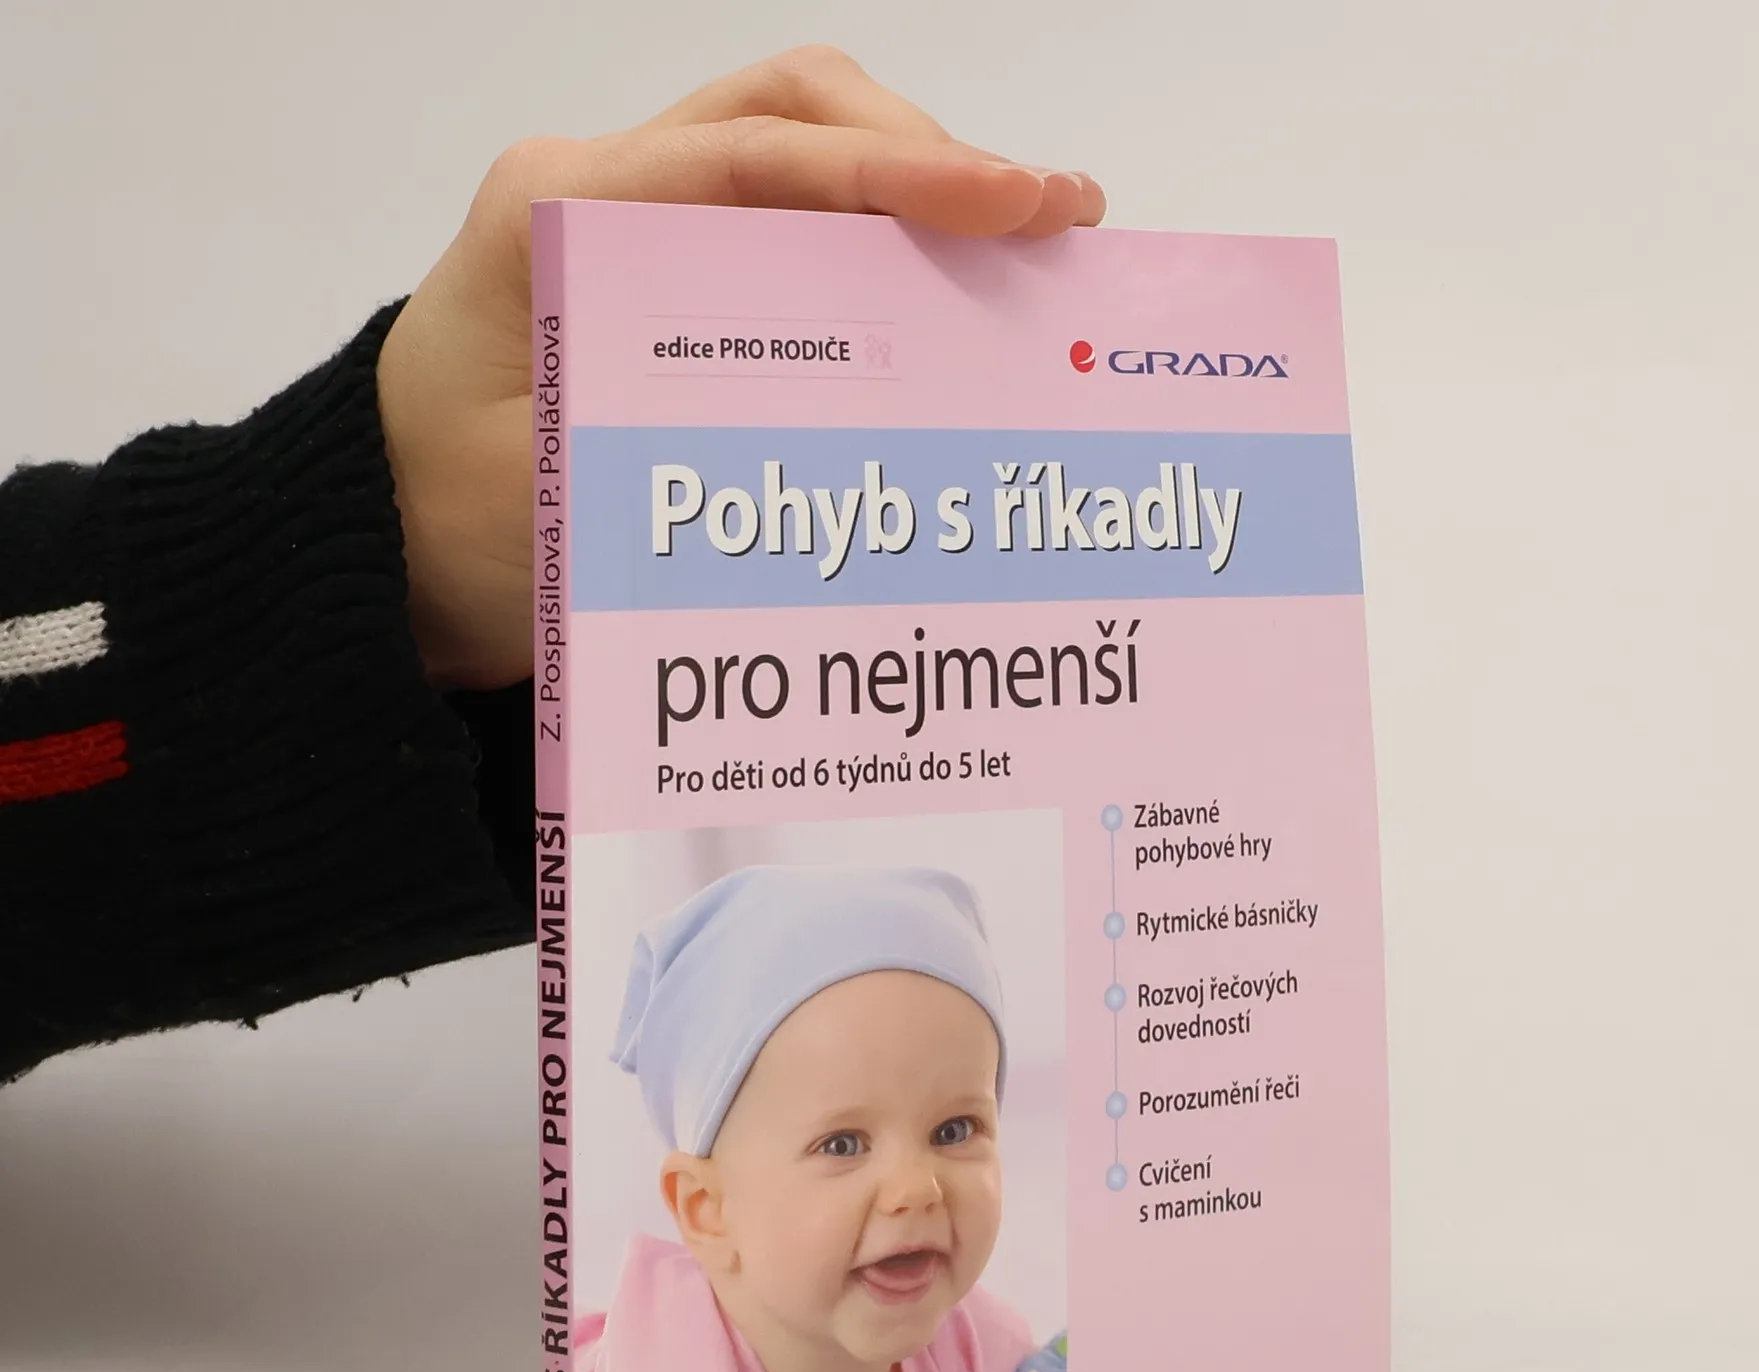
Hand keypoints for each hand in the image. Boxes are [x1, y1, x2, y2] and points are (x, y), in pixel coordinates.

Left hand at [376, 46, 1105, 690]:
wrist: (379, 548)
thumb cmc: (450, 534)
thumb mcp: (556, 510)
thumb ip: (684, 463)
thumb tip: (852, 456)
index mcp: (562, 216)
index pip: (755, 157)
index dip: (899, 172)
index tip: (1019, 203)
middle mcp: (602, 189)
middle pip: (791, 113)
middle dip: (930, 150)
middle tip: (1055, 219)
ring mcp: (633, 221)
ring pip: (797, 149)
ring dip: (913, 181)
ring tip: (1027, 243)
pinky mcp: (662, 270)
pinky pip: (784, 217)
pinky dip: (876, 235)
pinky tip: (947, 286)